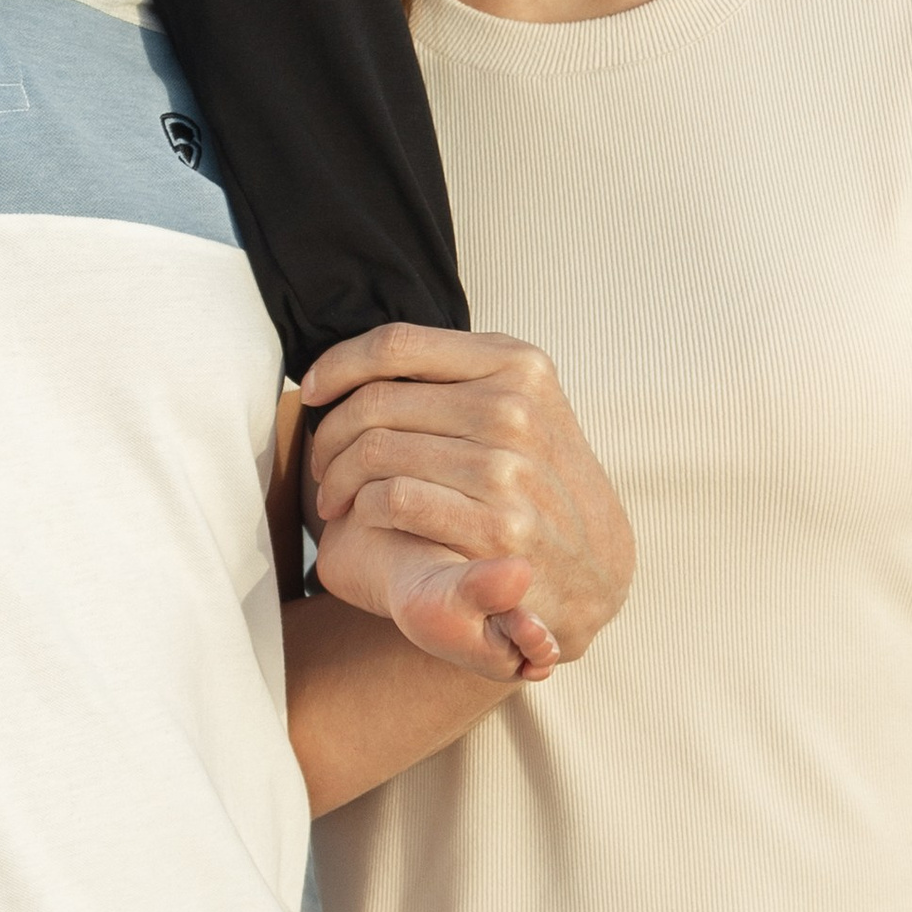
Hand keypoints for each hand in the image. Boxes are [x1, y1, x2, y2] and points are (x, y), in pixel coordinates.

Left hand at [303, 326, 633, 662]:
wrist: (598, 567)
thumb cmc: (543, 481)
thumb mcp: (522, 406)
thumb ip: (460, 376)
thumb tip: (368, 356)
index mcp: (515, 363)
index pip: (396, 344)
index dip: (338, 364)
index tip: (313, 390)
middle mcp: (513, 406)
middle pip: (376, 400)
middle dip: (328, 433)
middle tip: (319, 462)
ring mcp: (508, 465)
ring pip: (376, 449)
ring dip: (335, 476)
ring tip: (332, 495)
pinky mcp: (498, 525)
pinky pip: (393, 498)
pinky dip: (362, 506)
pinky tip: (360, 516)